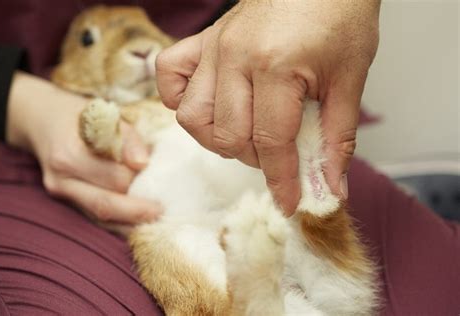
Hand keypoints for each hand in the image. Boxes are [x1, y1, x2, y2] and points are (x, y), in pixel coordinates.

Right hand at [6, 72, 161, 223]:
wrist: (44, 121)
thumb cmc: (81, 117)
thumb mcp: (106, 117)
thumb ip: (127, 139)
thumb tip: (143, 163)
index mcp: (70, 155)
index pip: (114, 178)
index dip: (139, 180)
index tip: (160, 179)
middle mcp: (61, 181)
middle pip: (105, 205)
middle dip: (137, 210)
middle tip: (163, 210)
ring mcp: (61, 194)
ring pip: (100, 218)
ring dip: (129, 222)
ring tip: (156, 220)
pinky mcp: (66, 202)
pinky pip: (95, 218)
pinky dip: (118, 222)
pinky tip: (138, 221)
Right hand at [156, 0, 379, 214]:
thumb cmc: (340, 15)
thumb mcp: (350, 78)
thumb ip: (337, 138)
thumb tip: (332, 188)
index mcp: (276, 66)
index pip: (272, 143)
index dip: (281, 181)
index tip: (288, 203)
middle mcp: (234, 57)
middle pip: (227, 136)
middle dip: (255, 158)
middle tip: (279, 151)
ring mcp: (213, 48)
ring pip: (192, 117)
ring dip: (217, 137)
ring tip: (245, 130)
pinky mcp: (202, 40)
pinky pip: (169, 77)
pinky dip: (180, 98)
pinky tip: (211, 102)